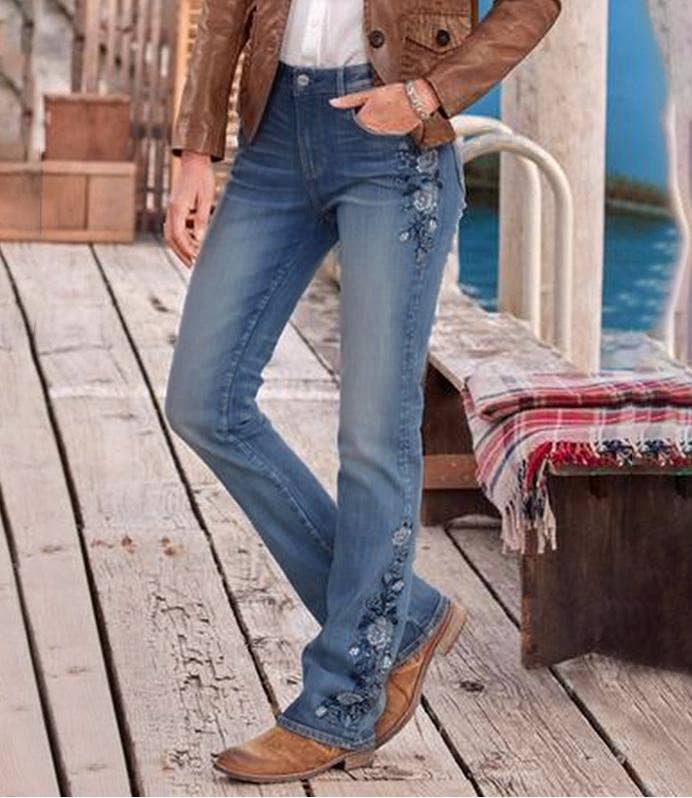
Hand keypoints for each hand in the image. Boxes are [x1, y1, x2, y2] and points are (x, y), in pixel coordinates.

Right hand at [163, 150, 215, 267]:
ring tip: (192, 259)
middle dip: (181, 253)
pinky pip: (175, 227)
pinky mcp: (176, 207)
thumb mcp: (206, 198)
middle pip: (171, 237)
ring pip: (171, 234)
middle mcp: (172, 210)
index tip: (194, 260)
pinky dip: (182, 238)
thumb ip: (202, 219)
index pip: (178, 235)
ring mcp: (172, 209)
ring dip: (180, 247)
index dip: (186, 249)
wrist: (194, 161)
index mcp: (178, 208)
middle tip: (192, 265)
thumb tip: (200, 239)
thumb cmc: (202, 178)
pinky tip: (192, 244)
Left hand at [329, 78, 439, 134]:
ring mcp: (385, 134)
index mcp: (365, 120)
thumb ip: (350, 100)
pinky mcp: (396, 134)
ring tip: (390, 108)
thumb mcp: (369, 93)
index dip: (361, 109)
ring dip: (380, 120)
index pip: (356, 117)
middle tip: (381, 105)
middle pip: (366, 124)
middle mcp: (373, 130)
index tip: (368, 103)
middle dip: (370, 116)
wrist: (418, 100)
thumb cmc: (394, 93)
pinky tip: (397, 115)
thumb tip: (332, 103)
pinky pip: (389, 130)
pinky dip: (390, 123)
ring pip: (377, 128)